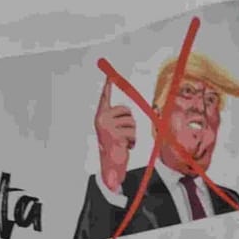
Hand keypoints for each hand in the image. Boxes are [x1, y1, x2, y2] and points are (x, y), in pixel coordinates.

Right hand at [94, 77, 135, 191]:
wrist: (110, 163)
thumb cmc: (115, 145)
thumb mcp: (115, 130)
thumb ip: (120, 118)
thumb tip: (136, 109)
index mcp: (101, 115)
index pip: (105, 98)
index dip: (108, 86)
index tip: (110, 75)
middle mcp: (102, 119)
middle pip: (126, 110)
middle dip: (130, 122)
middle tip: (124, 134)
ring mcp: (107, 126)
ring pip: (132, 122)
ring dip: (133, 133)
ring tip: (124, 141)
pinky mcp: (115, 135)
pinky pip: (133, 133)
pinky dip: (133, 141)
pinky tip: (126, 147)